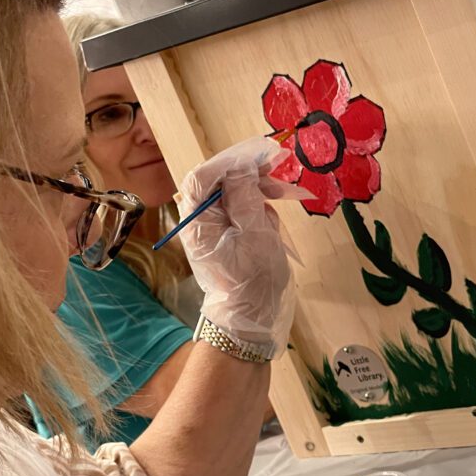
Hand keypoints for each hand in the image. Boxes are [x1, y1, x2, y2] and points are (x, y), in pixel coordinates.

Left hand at [177, 137, 298, 352]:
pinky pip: (242, 213)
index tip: (258, 155)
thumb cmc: (253, 280)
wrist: (252, 320)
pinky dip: (259, 212)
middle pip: (219, 183)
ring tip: (278, 204)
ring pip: (234, 196)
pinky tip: (271, 225)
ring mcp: (213, 231)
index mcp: (197, 221)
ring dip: (257, 195)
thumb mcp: (254, 232)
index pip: (202, 176)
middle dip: (248, 176)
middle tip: (276, 172)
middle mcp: (199, 222)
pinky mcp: (228, 238)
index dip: (229, 161)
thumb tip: (240, 166)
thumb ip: (245, 195)